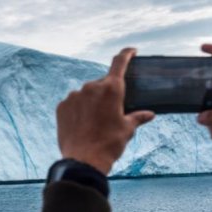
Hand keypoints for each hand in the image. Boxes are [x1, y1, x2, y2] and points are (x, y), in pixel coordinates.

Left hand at [56, 48, 154, 173]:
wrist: (83, 160)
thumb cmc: (109, 143)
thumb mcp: (127, 129)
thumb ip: (138, 117)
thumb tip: (149, 114)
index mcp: (111, 89)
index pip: (119, 63)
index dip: (126, 54)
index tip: (131, 51)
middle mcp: (91, 87)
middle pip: (102, 84)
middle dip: (107, 93)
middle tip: (110, 112)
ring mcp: (74, 96)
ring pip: (86, 94)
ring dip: (91, 102)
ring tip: (95, 123)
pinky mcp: (62, 106)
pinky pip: (72, 103)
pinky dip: (78, 109)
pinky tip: (82, 124)